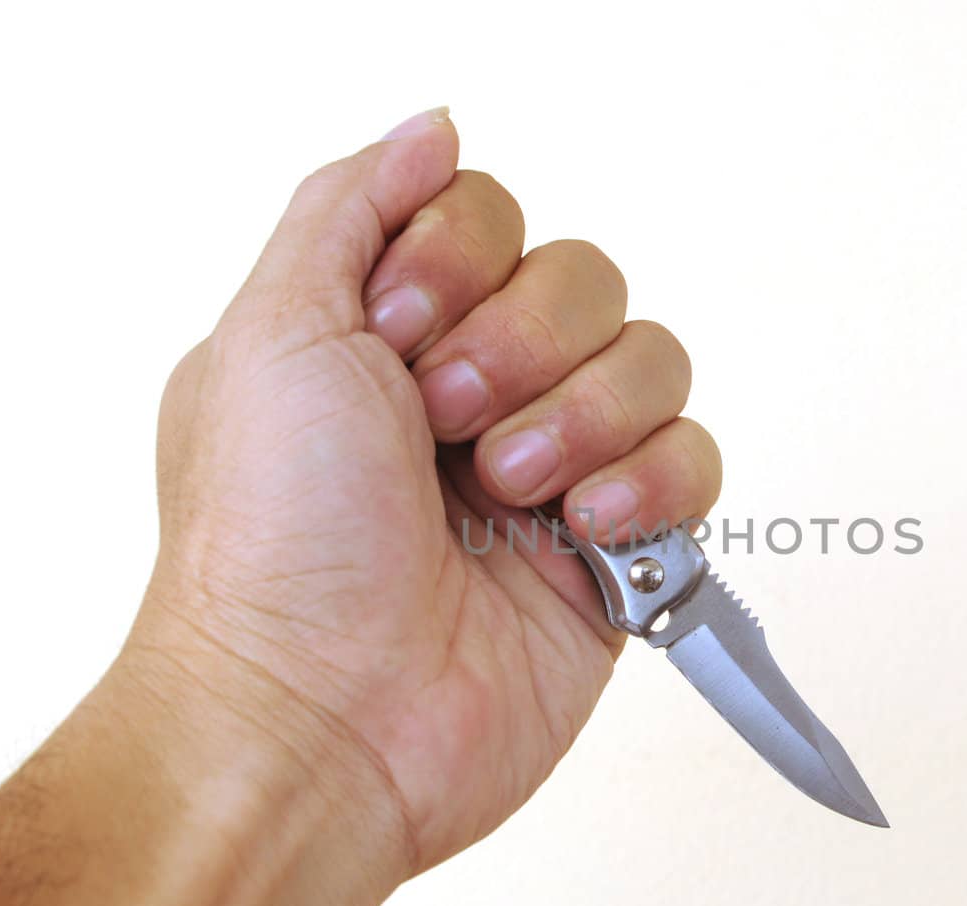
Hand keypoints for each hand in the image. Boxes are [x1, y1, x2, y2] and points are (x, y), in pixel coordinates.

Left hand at [128, 109, 720, 876]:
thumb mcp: (270, 330)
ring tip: (513, 491)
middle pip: (583, 279)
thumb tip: (432, 126)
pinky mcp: (618, 553)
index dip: (461, 262)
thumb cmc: (270, 545)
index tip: (396, 335)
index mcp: (388, 338)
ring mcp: (555, 473)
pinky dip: (651, 482)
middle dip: (520, 345)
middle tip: (448, 424)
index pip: (490, 217)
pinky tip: (583, 530)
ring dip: (585, 414)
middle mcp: (477, 395)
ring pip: (653, 359)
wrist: (318, 719)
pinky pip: (697, 460)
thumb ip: (351, 205)